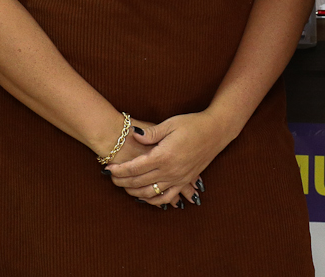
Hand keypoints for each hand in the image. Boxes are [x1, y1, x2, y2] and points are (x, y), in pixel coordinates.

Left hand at [107, 111, 229, 206]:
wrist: (216, 131)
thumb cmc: (193, 124)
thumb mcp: (170, 123)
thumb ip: (150, 133)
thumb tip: (133, 135)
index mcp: (164, 155)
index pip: (135, 167)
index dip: (120, 170)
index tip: (108, 169)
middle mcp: (170, 170)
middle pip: (139, 182)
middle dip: (122, 181)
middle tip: (110, 178)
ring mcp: (178, 178)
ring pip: (151, 193)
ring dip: (134, 192)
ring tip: (123, 187)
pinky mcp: (185, 181)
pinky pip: (167, 197)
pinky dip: (154, 201)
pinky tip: (145, 197)